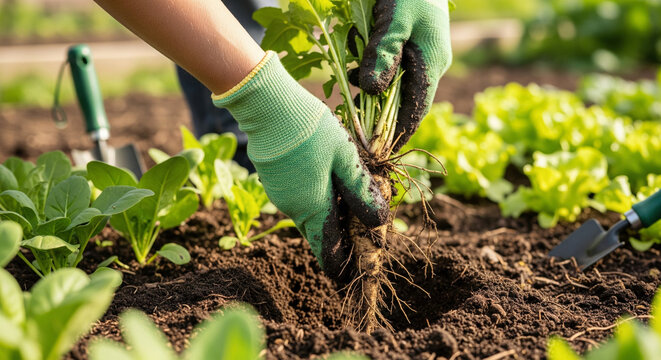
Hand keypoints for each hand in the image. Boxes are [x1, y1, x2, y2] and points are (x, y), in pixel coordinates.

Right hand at [213, 52, 388, 278]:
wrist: (267, 105)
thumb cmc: (311, 129)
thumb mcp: (345, 157)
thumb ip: (361, 190)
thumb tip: (379, 222)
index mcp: (313, 207)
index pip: (327, 249)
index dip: (341, 265)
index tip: (351, 277)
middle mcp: (292, 207)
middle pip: (320, 232)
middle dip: (340, 237)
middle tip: (360, 237)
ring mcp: (279, 194)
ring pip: (309, 213)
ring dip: (329, 214)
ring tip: (350, 208)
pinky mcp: (273, 179)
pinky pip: (299, 198)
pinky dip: (316, 198)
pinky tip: (328, 182)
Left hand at [358, 0, 451, 151]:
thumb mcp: (394, 22)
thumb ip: (382, 56)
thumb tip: (370, 92)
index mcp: (432, 63)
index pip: (417, 109)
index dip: (399, 132)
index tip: (382, 150)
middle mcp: (430, 63)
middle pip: (404, 99)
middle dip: (379, 112)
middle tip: (355, 125)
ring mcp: (421, 53)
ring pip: (394, 83)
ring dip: (371, 89)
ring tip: (348, 89)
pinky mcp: (410, 43)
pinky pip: (392, 67)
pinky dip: (372, 70)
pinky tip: (354, 68)